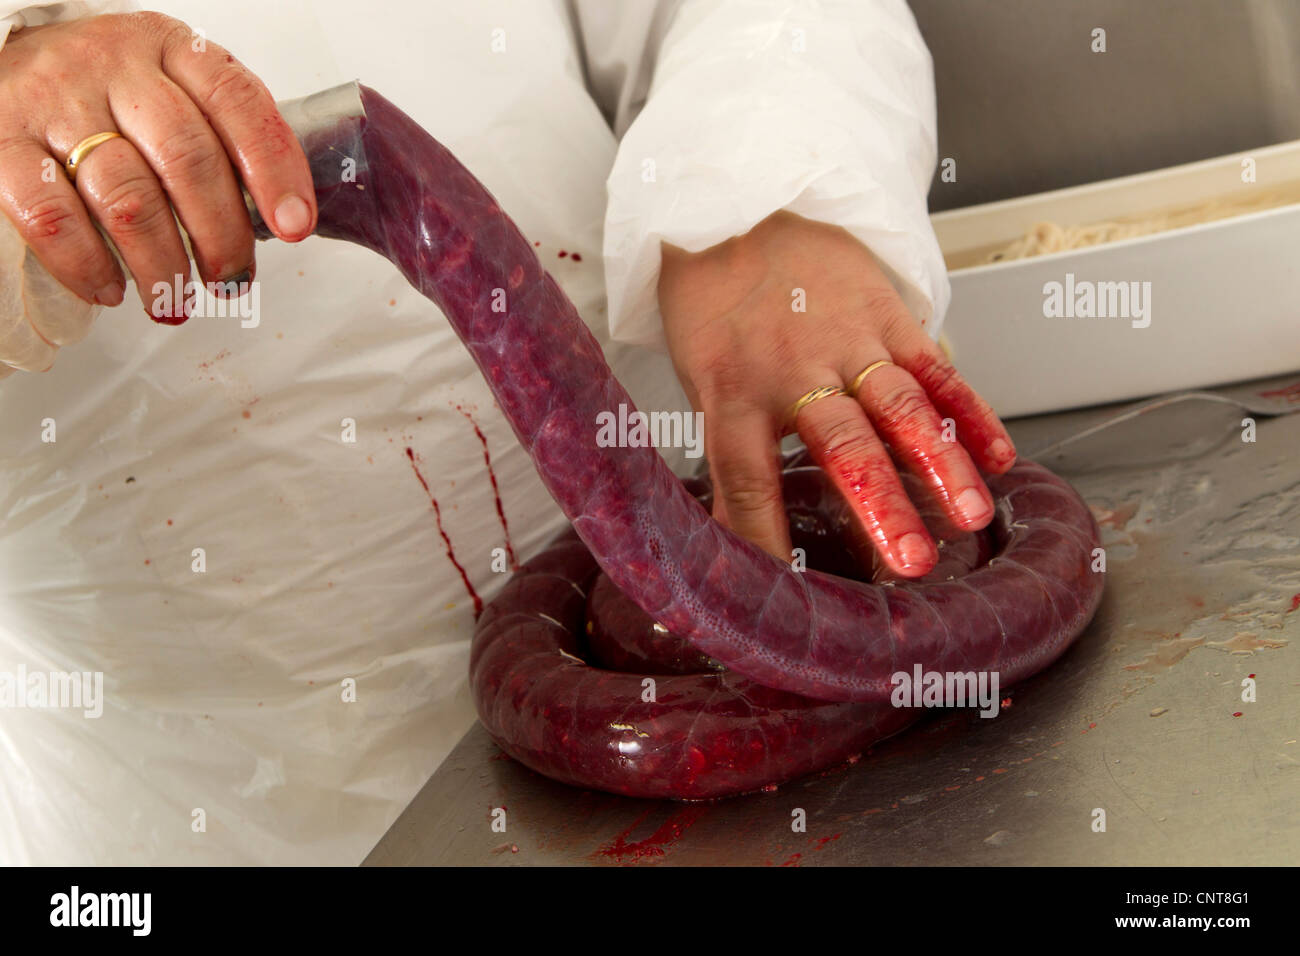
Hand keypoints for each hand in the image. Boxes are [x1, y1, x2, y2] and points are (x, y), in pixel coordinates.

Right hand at [0, 12, 315, 353]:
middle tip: (232, 281)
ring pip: (126, 197)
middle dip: (221, 236)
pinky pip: (50, 214)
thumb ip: (225, 139)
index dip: (274, 168)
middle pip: (186, 158)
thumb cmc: (110, 95)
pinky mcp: (2, 141)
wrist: (7, 62)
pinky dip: (87, 264)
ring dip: (161, 265)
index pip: (236, 101)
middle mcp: (114, 68)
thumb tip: (282, 220)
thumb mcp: (176, 92)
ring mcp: (55, 103)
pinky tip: (110, 290)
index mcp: (172, 51)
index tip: (296, 226)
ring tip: (175, 301)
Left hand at [658, 210, 1016, 577]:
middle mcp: (794, 367)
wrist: (738, 199)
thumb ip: (728, 447)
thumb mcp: (701, 376)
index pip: (747, 474)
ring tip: (971, 514)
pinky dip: (970, 411)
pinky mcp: (887, 314)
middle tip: (911, 560)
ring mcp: (847, 339)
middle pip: (843, 444)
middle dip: (881, 505)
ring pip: (902, 407)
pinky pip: (935, 368)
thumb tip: (730, 535)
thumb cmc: (712, 301)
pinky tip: (1000, 456)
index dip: (762, 532)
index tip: (783, 592)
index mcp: (732, 387)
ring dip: (941, 463)